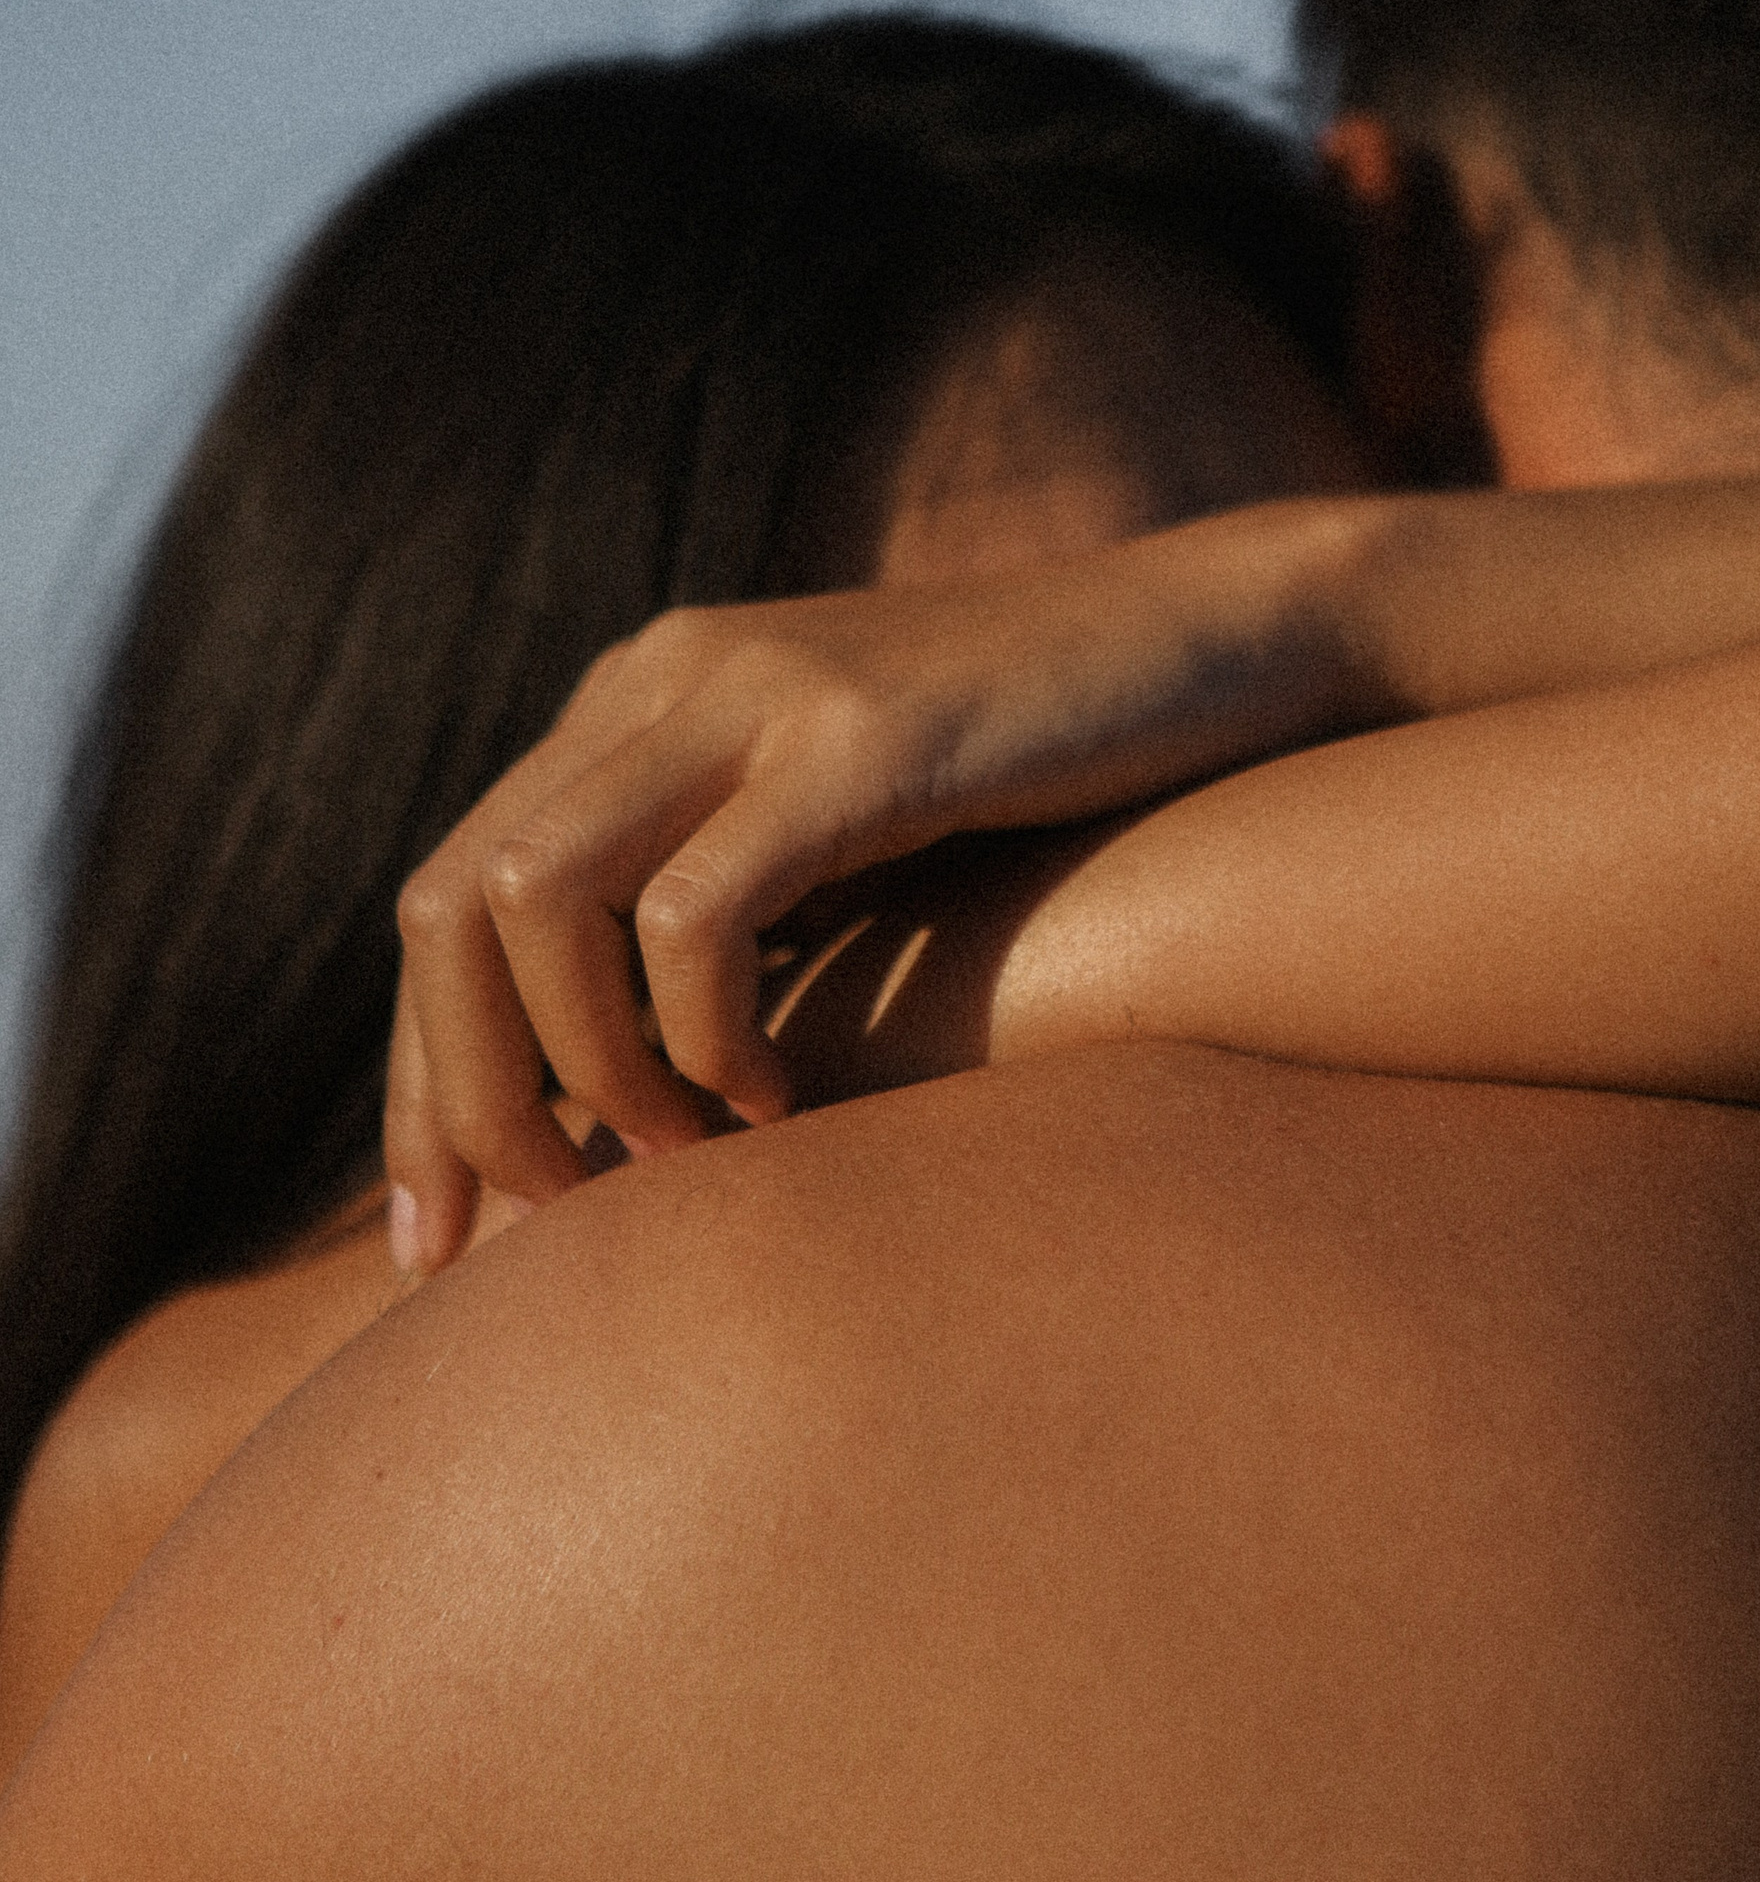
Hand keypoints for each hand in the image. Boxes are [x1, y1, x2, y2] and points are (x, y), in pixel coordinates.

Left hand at [382, 523, 1333, 1273]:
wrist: (1219, 639)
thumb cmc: (1045, 784)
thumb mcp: (841, 840)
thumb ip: (721, 915)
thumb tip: (608, 1104)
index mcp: (636, 702)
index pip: (440, 898)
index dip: (418, 1080)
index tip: (437, 1241)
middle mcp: (665, 678)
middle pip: (448, 902)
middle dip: (460, 1093)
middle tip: (536, 1222)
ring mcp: (757, 692)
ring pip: (536, 895)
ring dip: (580, 1065)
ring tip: (676, 1157)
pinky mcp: (861, 735)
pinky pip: (697, 910)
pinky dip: (704, 1034)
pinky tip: (778, 1101)